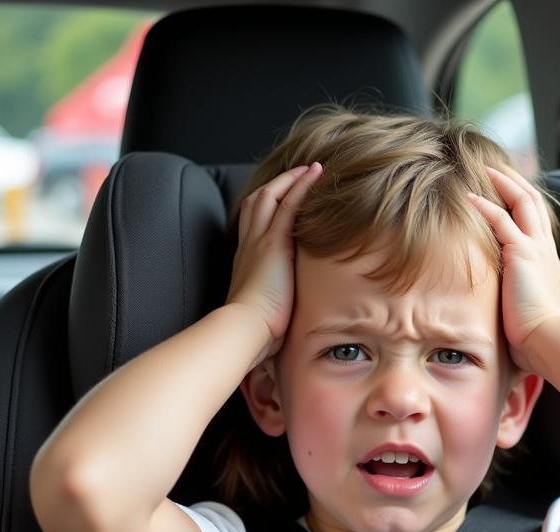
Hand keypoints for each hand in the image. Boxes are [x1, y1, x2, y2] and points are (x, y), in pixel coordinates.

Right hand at [226, 162, 323, 358]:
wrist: (244, 330)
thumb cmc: (253, 332)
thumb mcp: (262, 314)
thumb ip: (271, 307)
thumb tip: (283, 323)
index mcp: (246, 262)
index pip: (254, 226)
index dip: (267, 210)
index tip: (283, 201)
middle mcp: (249, 246)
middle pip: (257, 203)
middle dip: (276, 185)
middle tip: (297, 175)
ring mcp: (260, 242)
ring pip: (270, 197)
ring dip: (291, 179)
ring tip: (310, 169)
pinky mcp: (274, 244)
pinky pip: (288, 205)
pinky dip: (301, 187)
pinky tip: (315, 175)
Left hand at [466, 164, 559, 371]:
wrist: (550, 341)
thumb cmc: (539, 338)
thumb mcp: (529, 314)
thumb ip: (519, 305)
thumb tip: (505, 321)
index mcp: (547, 263)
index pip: (538, 223)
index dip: (525, 205)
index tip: (511, 192)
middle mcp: (544, 250)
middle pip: (535, 202)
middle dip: (517, 182)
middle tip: (500, 168)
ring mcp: (535, 249)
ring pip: (523, 201)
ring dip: (504, 183)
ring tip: (486, 170)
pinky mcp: (522, 254)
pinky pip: (501, 220)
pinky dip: (485, 206)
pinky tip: (469, 197)